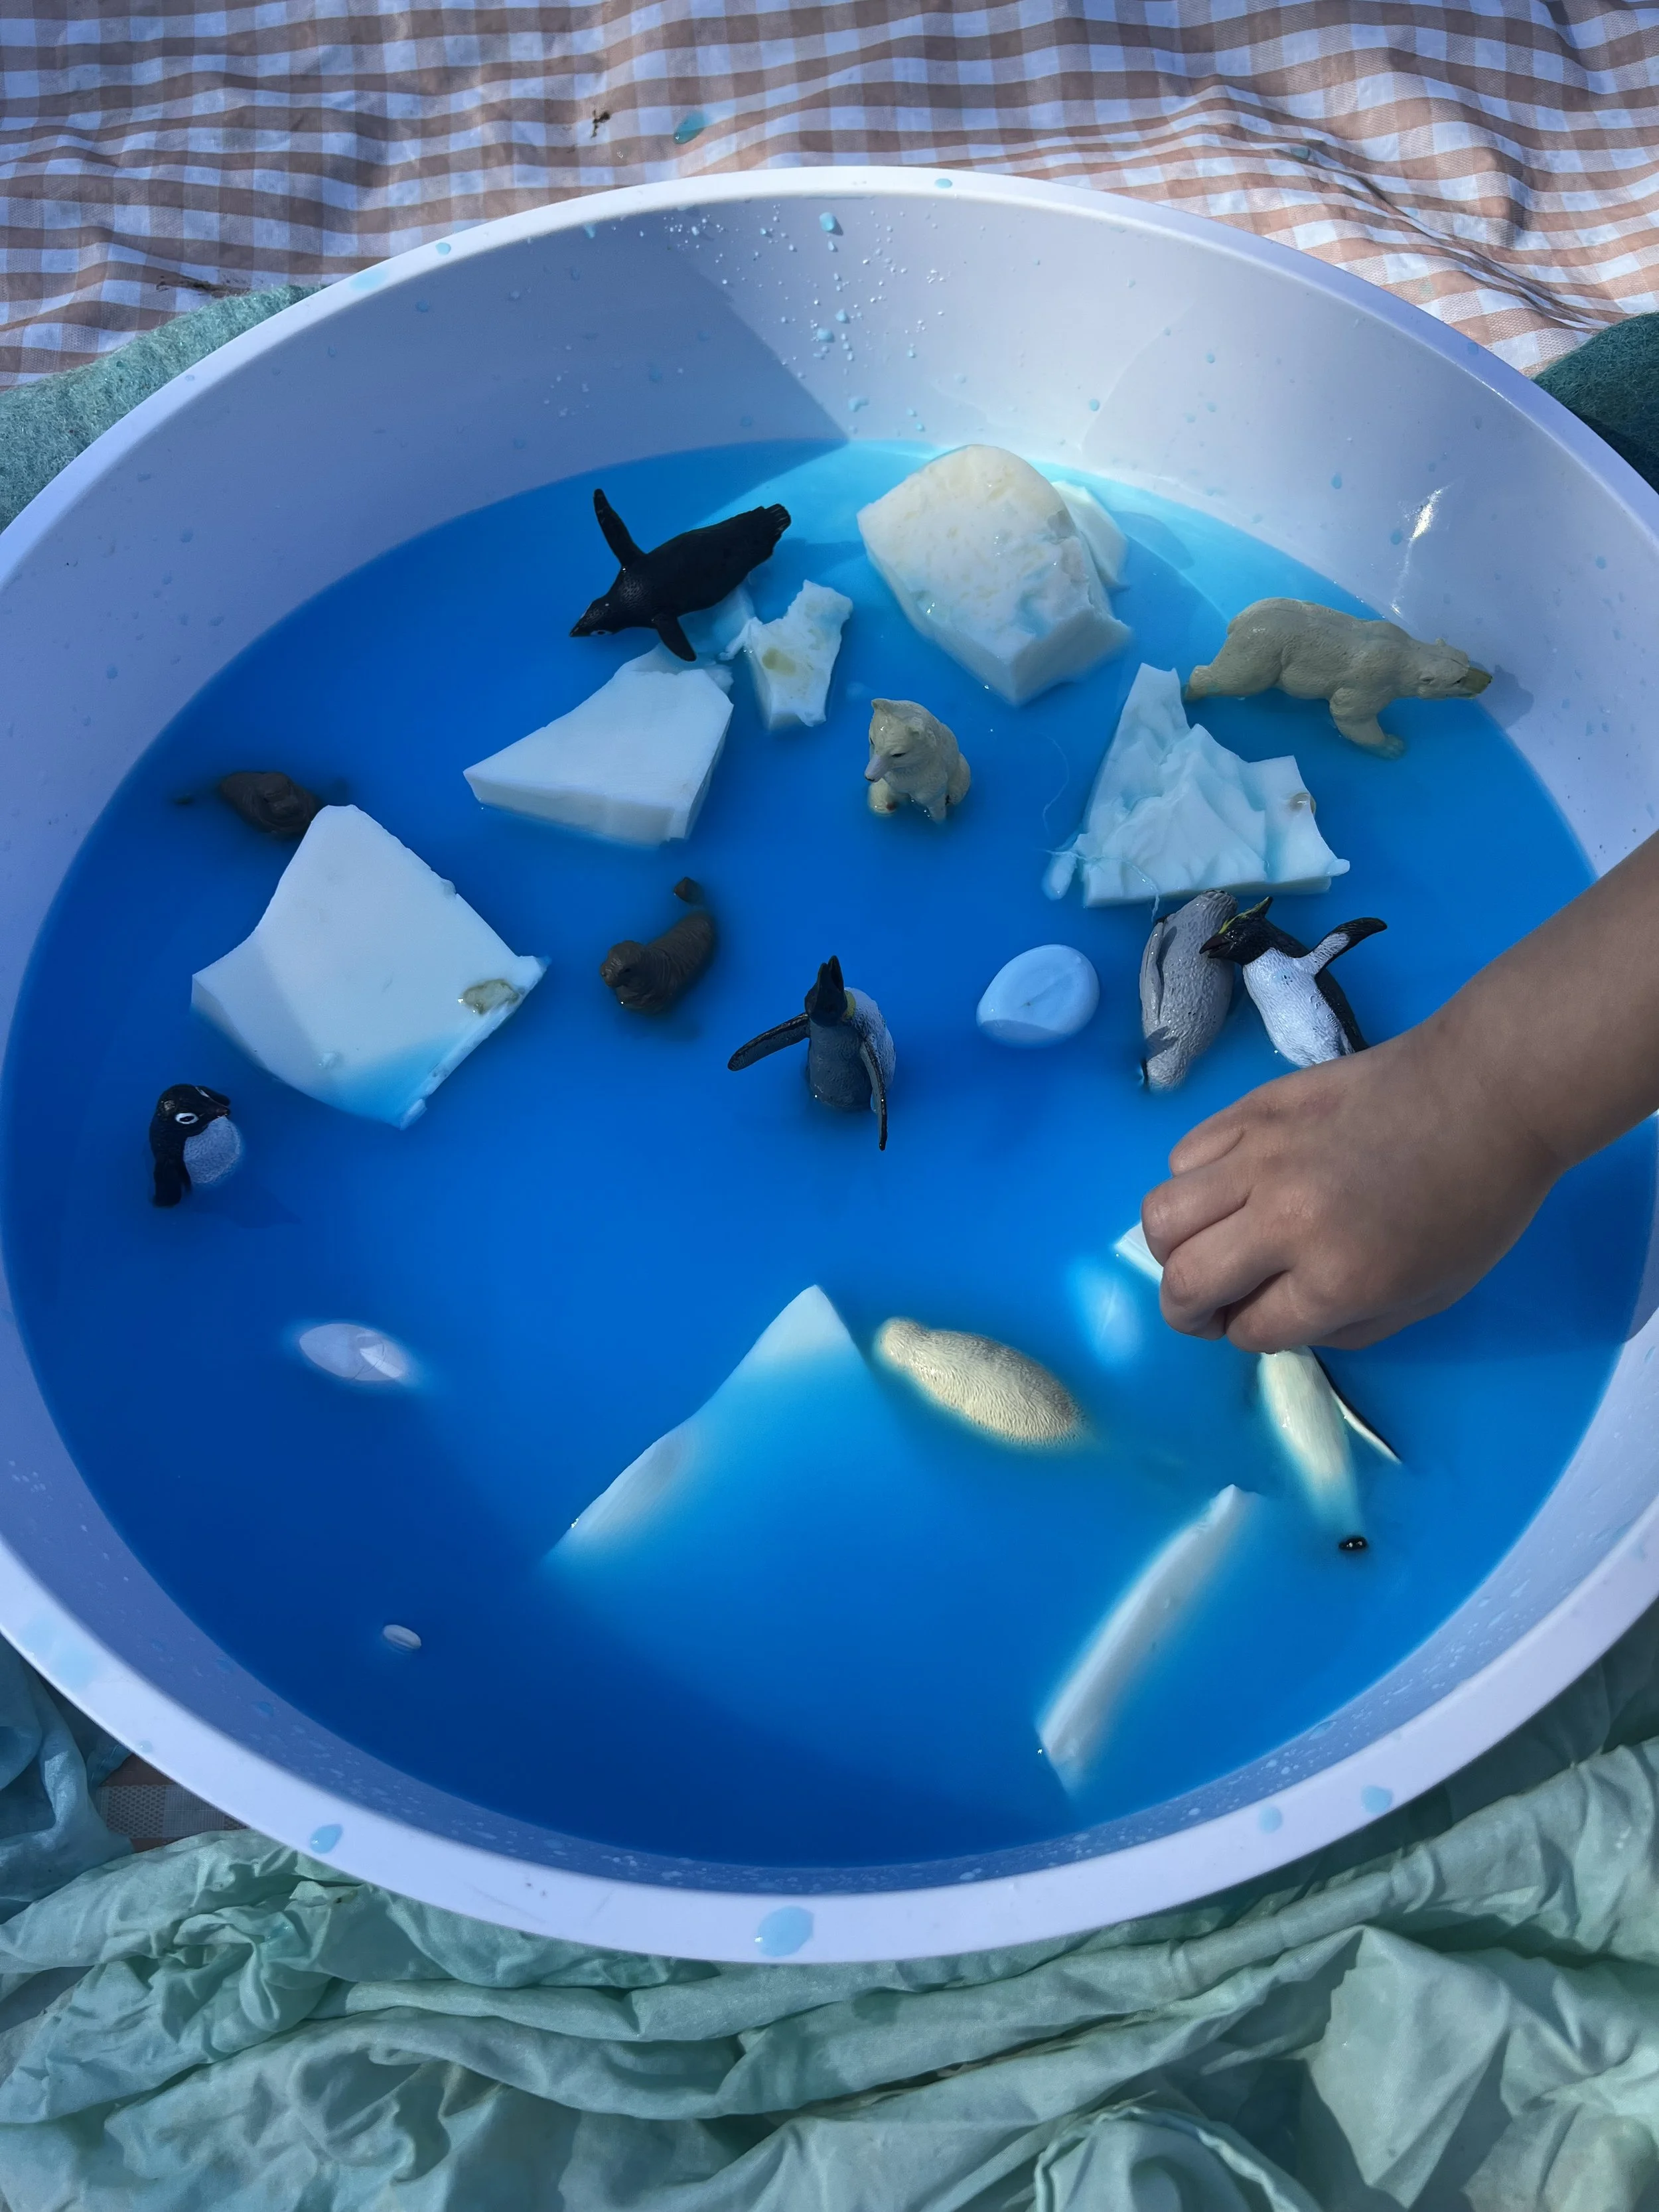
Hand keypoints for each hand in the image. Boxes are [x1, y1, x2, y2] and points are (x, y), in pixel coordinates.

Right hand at [1140, 1016, 1562, 1350]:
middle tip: (1207, 1302)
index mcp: (1337, 1279)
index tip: (1268, 1316)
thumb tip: (1274, 1317)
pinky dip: (1193, 1183)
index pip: (1247, 1329)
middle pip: (1183, 1281)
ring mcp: (1261, 1158)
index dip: (1252, 1332)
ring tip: (1204, 1243)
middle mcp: (1284, 1222)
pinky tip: (1228, 1185)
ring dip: (1173, 1247)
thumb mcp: (1428, 1298)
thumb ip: (1345, 1327)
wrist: (1488, 1093)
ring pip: (1161, 1216)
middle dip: (1187, 1310)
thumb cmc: (1475, 1204)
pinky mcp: (1254, 1108)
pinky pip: (1185, 1155)